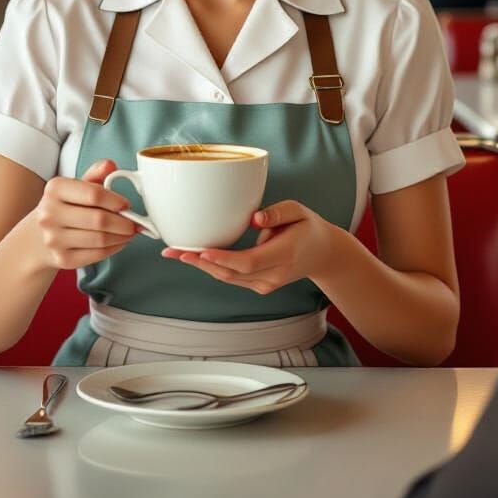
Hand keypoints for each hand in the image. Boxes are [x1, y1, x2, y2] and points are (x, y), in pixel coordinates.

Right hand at [34, 159, 139, 269]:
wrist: (38, 237)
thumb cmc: (64, 207)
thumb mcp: (76, 186)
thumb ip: (95, 174)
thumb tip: (110, 165)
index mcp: (55, 189)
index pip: (94, 194)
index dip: (116, 201)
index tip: (127, 205)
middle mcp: (50, 214)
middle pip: (99, 220)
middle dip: (124, 223)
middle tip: (135, 223)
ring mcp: (54, 239)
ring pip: (100, 239)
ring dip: (122, 237)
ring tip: (129, 232)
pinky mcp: (62, 259)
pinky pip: (97, 255)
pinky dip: (114, 248)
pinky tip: (118, 242)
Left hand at [161, 201, 343, 294]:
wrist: (323, 254)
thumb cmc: (308, 228)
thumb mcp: (299, 211)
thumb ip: (278, 213)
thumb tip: (255, 218)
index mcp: (284, 255)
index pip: (248, 261)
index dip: (222, 258)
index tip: (201, 250)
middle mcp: (273, 275)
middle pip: (231, 273)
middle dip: (200, 263)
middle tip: (174, 251)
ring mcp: (266, 284)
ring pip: (228, 278)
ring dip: (201, 266)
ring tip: (176, 253)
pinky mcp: (259, 285)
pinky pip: (232, 277)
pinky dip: (212, 267)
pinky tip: (194, 257)